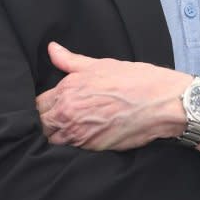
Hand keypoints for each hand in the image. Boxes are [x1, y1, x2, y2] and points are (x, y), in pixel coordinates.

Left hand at [36, 42, 190, 150]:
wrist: (161, 103)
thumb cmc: (134, 80)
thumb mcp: (100, 65)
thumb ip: (70, 61)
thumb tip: (52, 49)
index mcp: (67, 91)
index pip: (38, 104)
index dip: (46, 104)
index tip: (54, 103)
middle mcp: (69, 115)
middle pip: (42, 125)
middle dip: (48, 121)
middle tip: (64, 116)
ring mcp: (80, 135)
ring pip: (54, 141)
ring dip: (59, 135)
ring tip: (75, 126)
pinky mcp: (93, 150)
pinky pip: (72, 151)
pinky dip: (75, 145)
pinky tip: (86, 135)